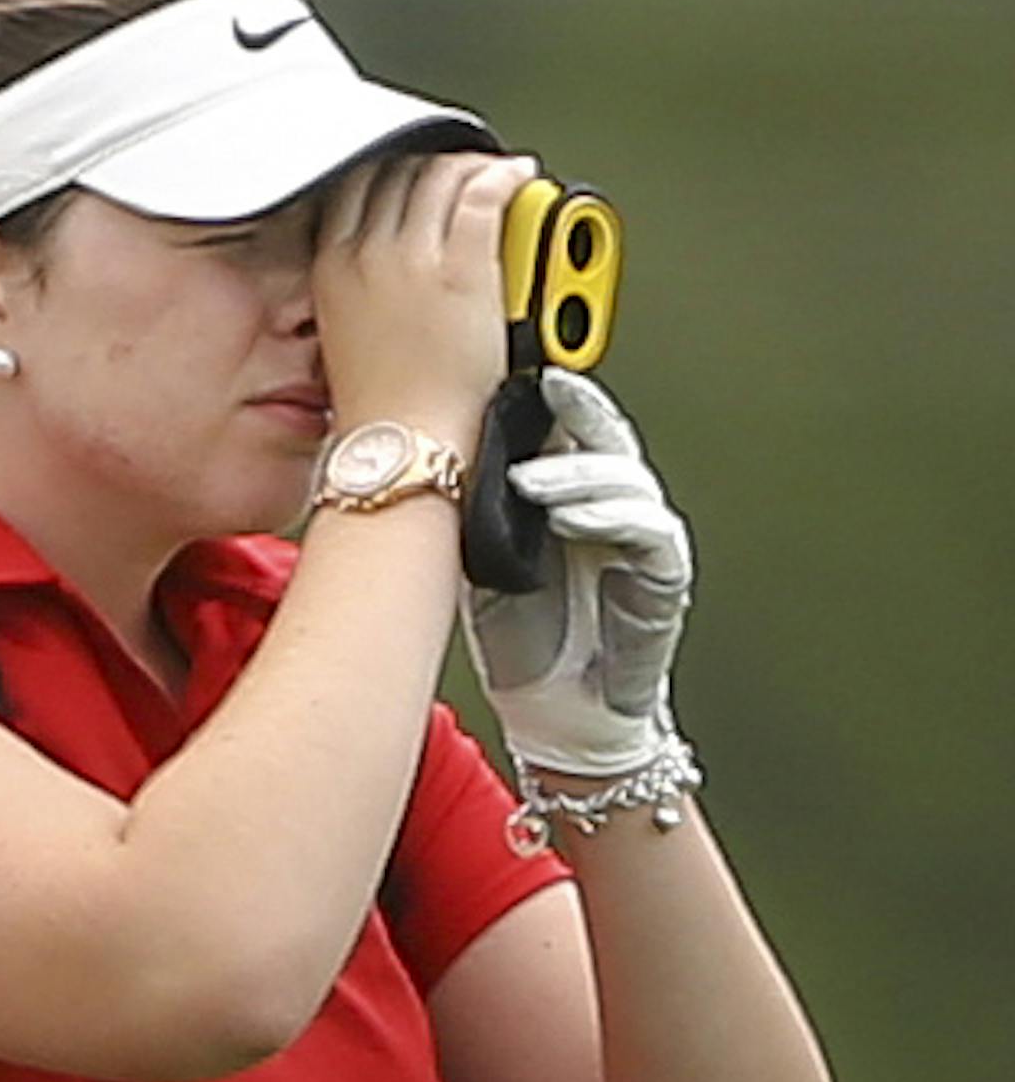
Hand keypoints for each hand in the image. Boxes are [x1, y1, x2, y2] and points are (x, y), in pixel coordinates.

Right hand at [313, 150, 539, 455]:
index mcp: (331, 269)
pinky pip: (486, 196)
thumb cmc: (378, 412)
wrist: (404, 447)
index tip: (416, 172)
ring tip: (498, 175)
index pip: (357, 185)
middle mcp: (367, 254)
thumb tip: (390, 271)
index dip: (392, 167)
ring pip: (443, 176)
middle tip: (463, 171)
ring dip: (473, 166)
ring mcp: (415, 259)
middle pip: (400, 173)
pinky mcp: (464, 270)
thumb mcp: (345, 337)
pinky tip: (520, 179)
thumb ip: (360, 290)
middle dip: (435, 163)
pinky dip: (508, 178)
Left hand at [461, 368, 693, 776]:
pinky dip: (612, 518)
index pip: (564, 430)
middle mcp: (607, 509)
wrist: (557, 713)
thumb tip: (419, 453)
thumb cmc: (519, 638)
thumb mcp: (478, 559)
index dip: (548, 396)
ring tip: (531, 478)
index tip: (517, 368)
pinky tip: (573, 517)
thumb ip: (469, 506)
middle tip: (541, 392)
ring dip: (578, 473)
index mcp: (565, 496)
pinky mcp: (662, 578)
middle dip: (575, 410)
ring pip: (625, 480)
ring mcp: (639, 540)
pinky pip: (648, 533)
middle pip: (603, 440)